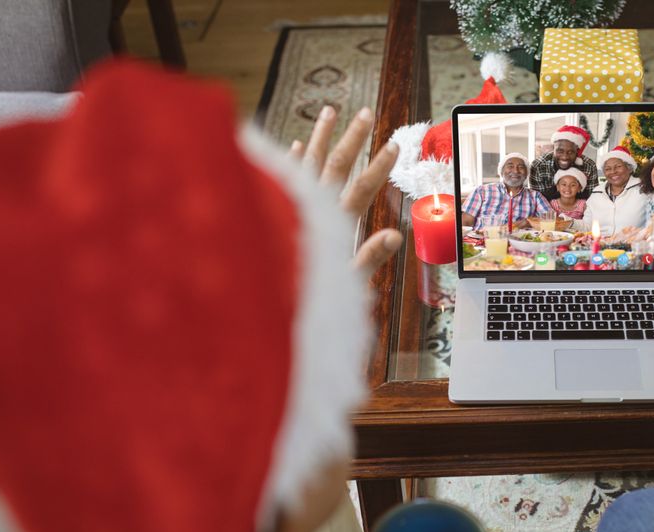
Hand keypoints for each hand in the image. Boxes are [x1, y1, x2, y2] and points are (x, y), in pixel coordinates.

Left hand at [287, 105, 401, 278]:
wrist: (257, 297)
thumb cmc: (304, 295)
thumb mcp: (345, 282)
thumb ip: (370, 257)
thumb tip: (396, 237)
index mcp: (335, 225)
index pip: (363, 189)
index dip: (380, 167)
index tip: (395, 145)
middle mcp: (312, 207)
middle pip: (337, 165)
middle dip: (354, 137)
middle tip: (368, 113)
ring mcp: (291, 203)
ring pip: (308, 160)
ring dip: (321, 135)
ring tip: (330, 110)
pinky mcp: (272, 205)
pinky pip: (283, 174)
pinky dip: (292, 158)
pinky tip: (299, 143)